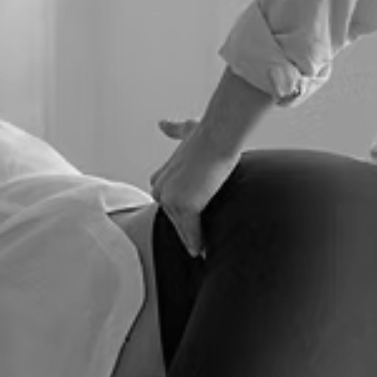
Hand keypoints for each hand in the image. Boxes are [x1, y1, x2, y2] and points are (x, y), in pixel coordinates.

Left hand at [150, 117, 237, 256]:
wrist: (217, 136)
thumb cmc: (206, 134)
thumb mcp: (184, 131)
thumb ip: (173, 131)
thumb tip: (162, 123)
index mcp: (159, 178)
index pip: (170, 206)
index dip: (180, 218)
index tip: (190, 229)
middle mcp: (160, 190)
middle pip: (174, 220)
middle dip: (184, 233)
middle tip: (197, 248)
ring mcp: (170, 199)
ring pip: (182, 227)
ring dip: (192, 241)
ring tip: (201, 253)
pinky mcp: (184, 206)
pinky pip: (192, 231)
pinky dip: (197, 243)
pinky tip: (202, 253)